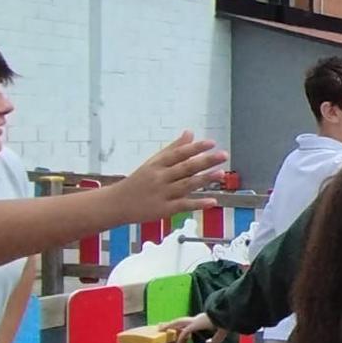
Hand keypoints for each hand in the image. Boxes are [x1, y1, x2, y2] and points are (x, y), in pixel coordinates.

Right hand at [111, 133, 228, 222]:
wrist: (117, 204)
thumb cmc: (139, 181)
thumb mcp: (153, 162)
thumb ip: (174, 148)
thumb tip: (190, 133)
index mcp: (157, 164)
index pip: (178, 154)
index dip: (195, 148)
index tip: (211, 143)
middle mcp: (160, 178)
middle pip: (185, 168)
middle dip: (205, 161)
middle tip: (223, 155)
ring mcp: (163, 194)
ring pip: (186, 185)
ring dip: (204, 179)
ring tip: (221, 173)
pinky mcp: (164, 209)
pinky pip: (183, 205)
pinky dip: (198, 204)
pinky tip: (213, 201)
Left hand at [156, 312, 226, 342]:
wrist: (228, 315)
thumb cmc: (226, 321)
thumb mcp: (221, 333)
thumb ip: (215, 339)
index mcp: (200, 320)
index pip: (187, 324)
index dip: (180, 327)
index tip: (174, 330)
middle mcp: (196, 319)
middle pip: (179, 321)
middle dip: (170, 324)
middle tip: (160, 326)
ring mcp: (195, 321)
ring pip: (179, 323)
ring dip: (169, 326)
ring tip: (161, 329)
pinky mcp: (196, 324)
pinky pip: (186, 331)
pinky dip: (182, 336)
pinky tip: (178, 342)